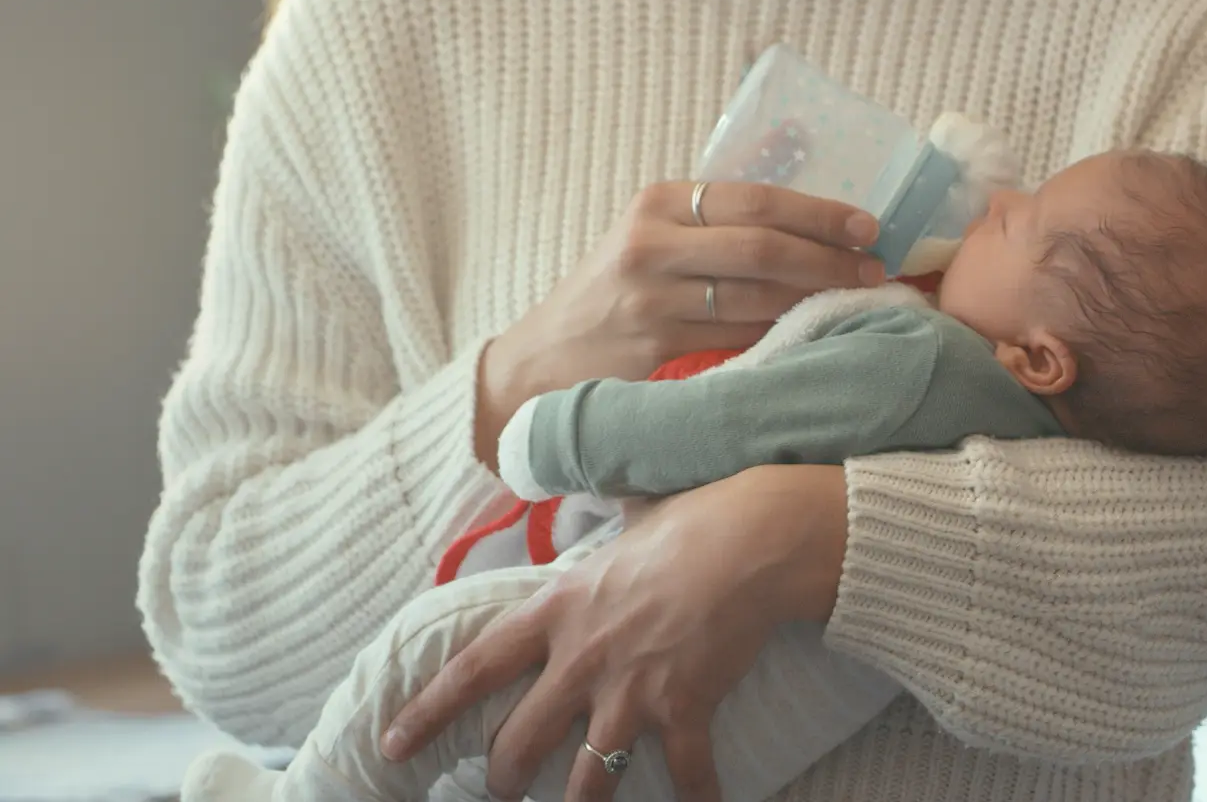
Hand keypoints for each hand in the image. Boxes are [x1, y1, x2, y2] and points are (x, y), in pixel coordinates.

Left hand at [381, 464, 849, 801]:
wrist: (748, 541)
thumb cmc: (691, 520)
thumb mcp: (627, 514)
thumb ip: (605, 523)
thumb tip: (610, 498)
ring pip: (588, 776)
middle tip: (503, 790)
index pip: (473, 669)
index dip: (427, 713)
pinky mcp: (682, 709)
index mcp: (557, 611)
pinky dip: (698, 794)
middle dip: (505, 777)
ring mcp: (631, 691)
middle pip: (520, 741)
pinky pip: (685, 773)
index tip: (395, 743)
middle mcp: (581, 659)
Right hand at [475, 182, 882, 466]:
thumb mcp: (653, 243)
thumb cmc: (613, 300)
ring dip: (816, 300)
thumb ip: (715, 229)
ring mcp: (648, 296)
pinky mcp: (651, 345)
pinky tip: (814, 337)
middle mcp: (649, 241)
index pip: (757, 198)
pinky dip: (782, 336)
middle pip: (763, 245)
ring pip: (756, 296)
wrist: (538, 365)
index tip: (869, 226)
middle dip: (829, 258)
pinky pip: (737, 338)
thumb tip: (816, 227)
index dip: (820, 213)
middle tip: (877, 270)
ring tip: (858, 303)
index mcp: (658, 202)